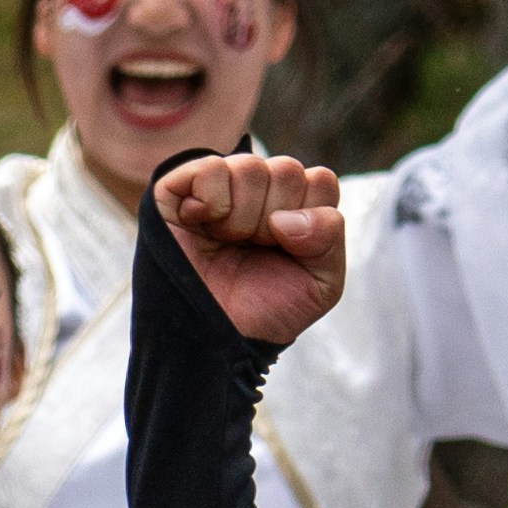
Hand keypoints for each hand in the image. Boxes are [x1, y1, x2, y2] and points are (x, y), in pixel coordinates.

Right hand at [149, 150, 351, 353]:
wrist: (214, 340)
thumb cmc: (264, 310)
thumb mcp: (320, 283)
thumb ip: (329, 237)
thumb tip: (286, 217)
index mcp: (293, 204)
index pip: (321, 181)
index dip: (310, 220)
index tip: (288, 252)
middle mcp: (258, 189)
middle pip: (287, 170)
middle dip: (275, 220)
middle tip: (252, 248)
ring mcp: (219, 185)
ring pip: (250, 167)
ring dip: (242, 217)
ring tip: (225, 241)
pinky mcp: (178, 188)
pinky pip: (209, 168)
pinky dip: (211, 200)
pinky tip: (199, 222)